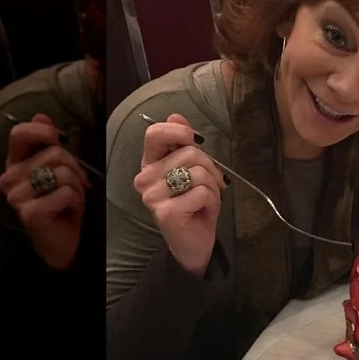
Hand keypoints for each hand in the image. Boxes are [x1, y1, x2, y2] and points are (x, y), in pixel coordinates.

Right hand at [0, 114, 90, 269]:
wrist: (62, 240)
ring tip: (71, 199)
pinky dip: (77, 201)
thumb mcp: (59, 168)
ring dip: (77, 186)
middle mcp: (9, 178)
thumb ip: (49, 144)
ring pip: (63, 173)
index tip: (56, 139)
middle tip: (74, 185)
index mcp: (15, 163)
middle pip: (54, 153)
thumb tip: (41, 116)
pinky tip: (68, 211)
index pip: (19, 134)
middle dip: (74, 167)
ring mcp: (17, 197)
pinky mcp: (31, 213)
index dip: (41, 131)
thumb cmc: (61, 201)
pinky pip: (67, 193)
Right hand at [134, 114, 227, 277]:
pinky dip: (213, 201)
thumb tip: (176, 116)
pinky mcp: (166, 212)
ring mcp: (153, 197)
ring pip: (199, 172)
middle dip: (210, 168)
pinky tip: (203, 211)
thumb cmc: (195, 204)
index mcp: (150, 163)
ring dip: (213, 186)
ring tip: (206, 199)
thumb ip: (184, 144)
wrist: (193, 243)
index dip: (180, 132)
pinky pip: (203, 192)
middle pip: (190, 153)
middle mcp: (145, 178)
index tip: (197, 142)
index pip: (155, 133)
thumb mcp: (193, 169)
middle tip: (210, 185)